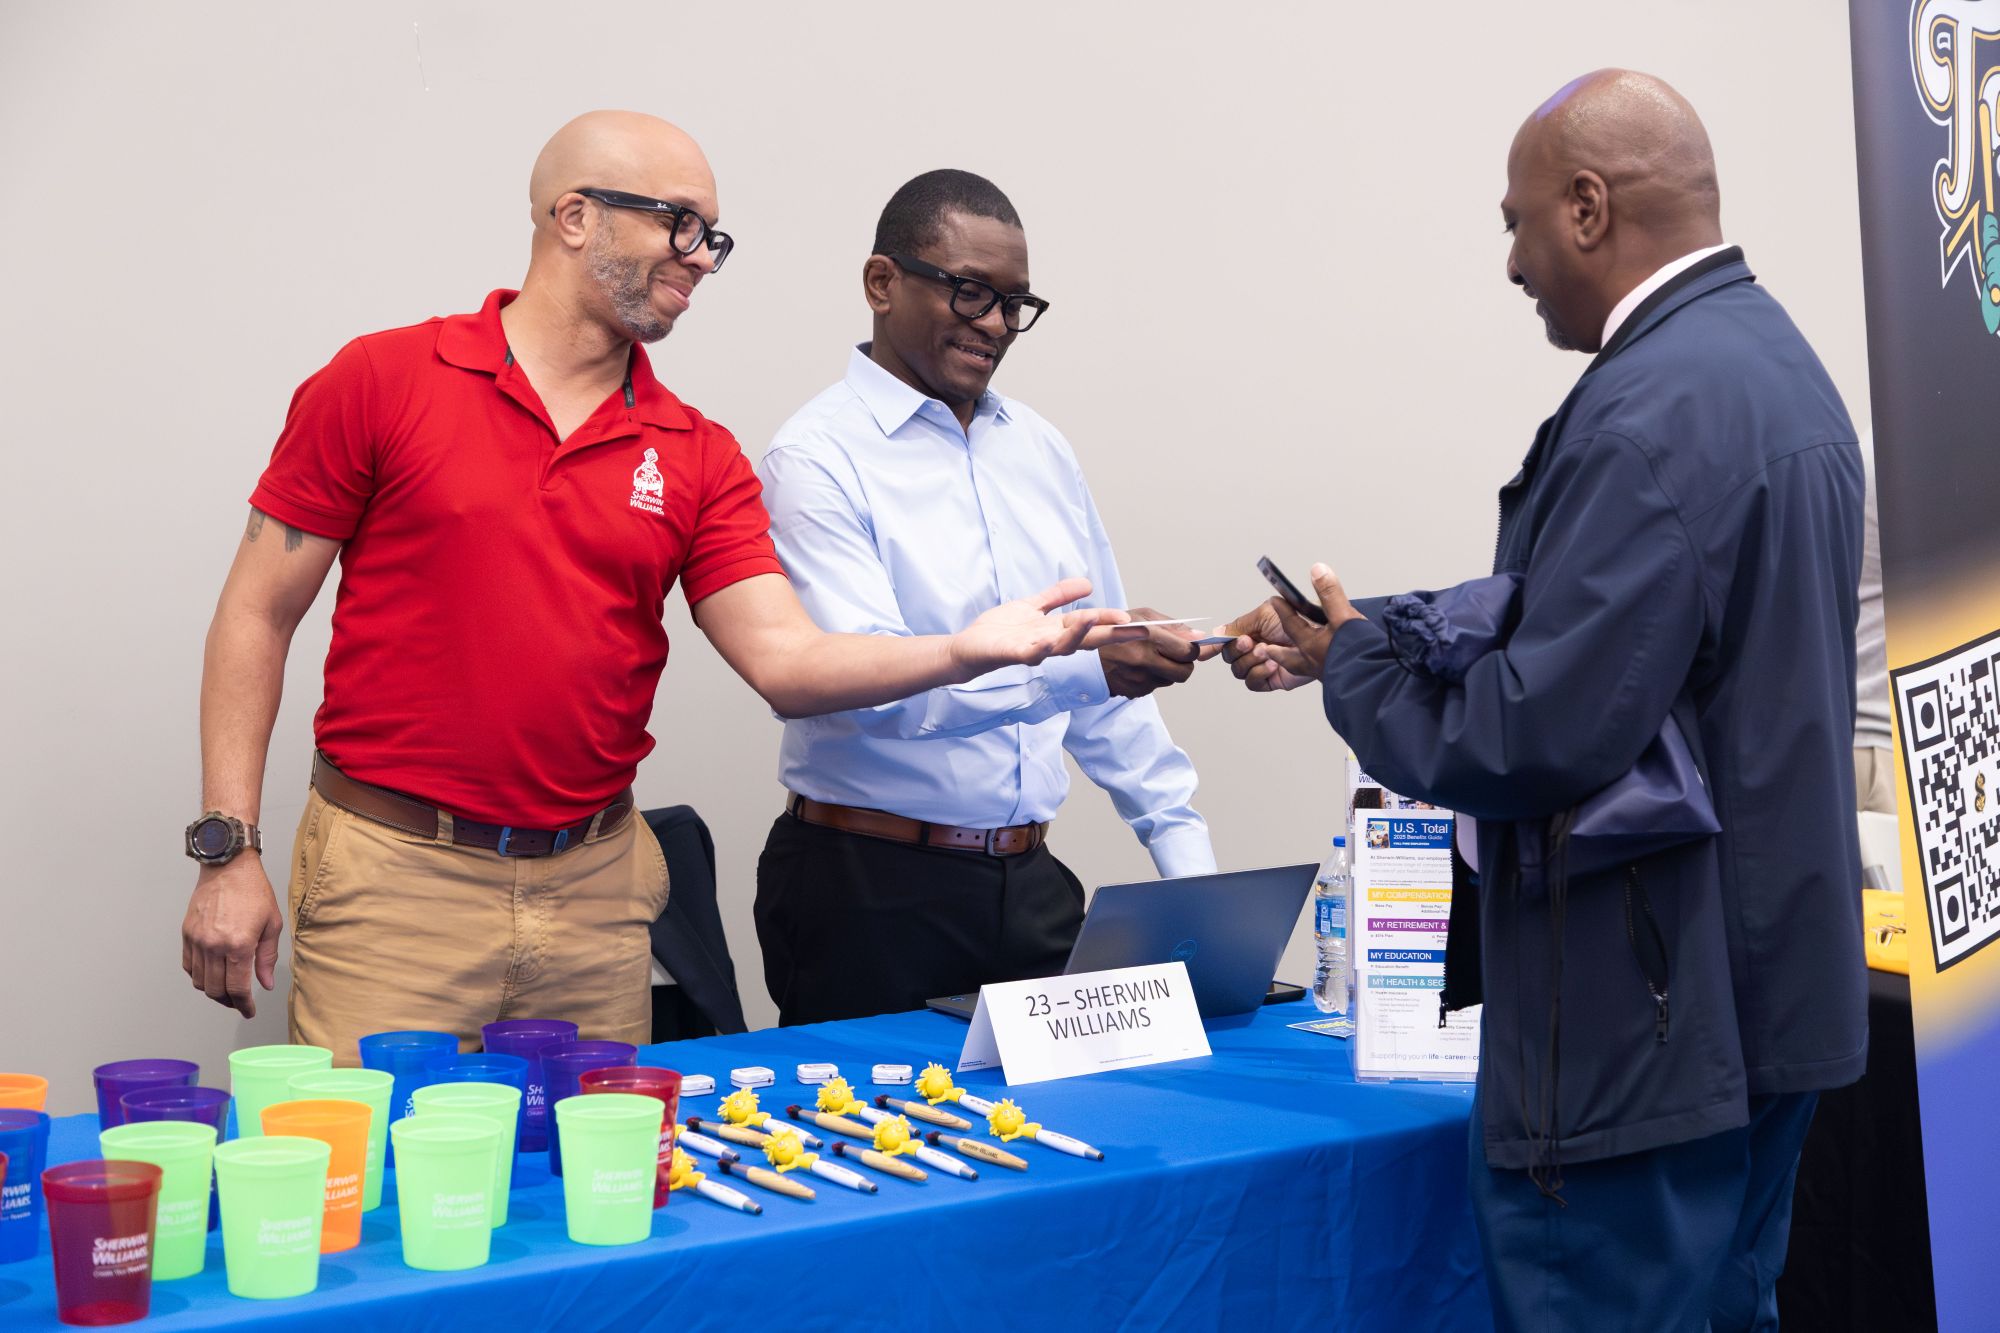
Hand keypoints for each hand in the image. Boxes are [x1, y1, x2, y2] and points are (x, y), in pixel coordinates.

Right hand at [182, 855, 283, 1017]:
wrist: (228, 867)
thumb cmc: (254, 891)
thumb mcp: (272, 924)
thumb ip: (267, 958)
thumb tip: (264, 985)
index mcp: (238, 944)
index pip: (237, 988)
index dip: (243, 1005)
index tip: (248, 1011)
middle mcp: (214, 946)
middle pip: (215, 989)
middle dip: (229, 1002)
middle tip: (239, 1003)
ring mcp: (197, 940)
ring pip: (199, 981)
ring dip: (213, 991)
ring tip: (226, 991)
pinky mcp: (187, 934)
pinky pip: (188, 966)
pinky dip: (198, 976)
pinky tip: (211, 974)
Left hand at [949, 577, 1140, 675]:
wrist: (967, 647)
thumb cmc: (999, 631)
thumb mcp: (1033, 606)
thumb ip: (1058, 596)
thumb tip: (1088, 584)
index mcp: (1055, 630)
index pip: (1091, 626)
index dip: (1112, 623)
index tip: (1137, 622)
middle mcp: (1049, 642)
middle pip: (1085, 639)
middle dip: (1109, 634)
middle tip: (1133, 629)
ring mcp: (1032, 650)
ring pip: (1061, 646)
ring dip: (1078, 634)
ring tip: (1093, 618)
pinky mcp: (1011, 654)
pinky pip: (1030, 653)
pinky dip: (1041, 648)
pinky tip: (1050, 639)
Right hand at [1099, 606, 1201, 698]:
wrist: (1083, 654)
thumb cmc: (1113, 630)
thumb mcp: (1143, 617)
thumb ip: (1174, 627)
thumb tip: (1199, 637)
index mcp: (1149, 637)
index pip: (1188, 652)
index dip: (1194, 650)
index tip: (1190, 647)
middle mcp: (1144, 660)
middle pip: (1184, 672)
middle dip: (1184, 664)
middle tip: (1175, 656)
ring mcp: (1139, 678)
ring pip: (1170, 680)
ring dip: (1167, 671)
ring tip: (1150, 658)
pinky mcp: (1134, 691)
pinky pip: (1154, 687)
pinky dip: (1152, 678)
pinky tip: (1138, 667)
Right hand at [1219, 563, 1363, 692]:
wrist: (1327, 637)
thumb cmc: (1303, 619)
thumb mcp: (1267, 611)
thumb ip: (1242, 622)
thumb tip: (1218, 630)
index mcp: (1252, 630)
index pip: (1228, 640)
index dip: (1222, 642)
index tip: (1220, 641)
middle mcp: (1255, 648)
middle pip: (1230, 657)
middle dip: (1238, 650)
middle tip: (1252, 642)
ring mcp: (1263, 664)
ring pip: (1239, 671)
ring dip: (1250, 661)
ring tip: (1267, 652)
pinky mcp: (1273, 679)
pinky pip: (1254, 683)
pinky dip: (1259, 674)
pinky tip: (1272, 665)